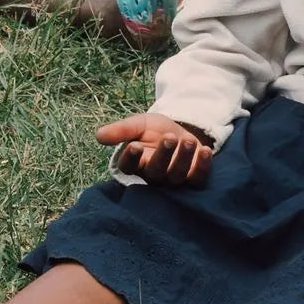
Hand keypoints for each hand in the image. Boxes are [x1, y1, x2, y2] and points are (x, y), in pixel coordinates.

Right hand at [95, 112, 212, 185]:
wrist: (179, 130)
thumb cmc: (154, 130)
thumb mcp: (139, 124)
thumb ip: (121, 130)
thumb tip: (98, 135)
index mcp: (136, 164)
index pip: (129, 167)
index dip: (131, 158)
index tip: (135, 145)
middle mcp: (153, 176)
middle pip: (155, 172)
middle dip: (163, 156)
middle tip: (169, 138)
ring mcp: (174, 180)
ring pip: (177, 176)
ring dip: (183, 159)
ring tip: (187, 140)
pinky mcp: (193, 179)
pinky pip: (197, 179)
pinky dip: (203, 166)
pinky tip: (205, 151)